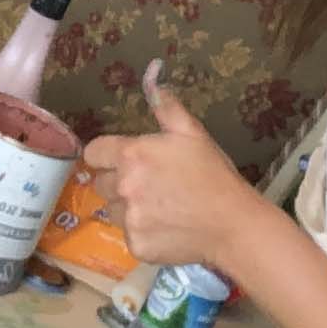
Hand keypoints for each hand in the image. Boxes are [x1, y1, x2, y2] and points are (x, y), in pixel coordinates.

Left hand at [80, 88, 281, 276]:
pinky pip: (129, 235)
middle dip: (118, 182)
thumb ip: (167, 108)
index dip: (106, 156)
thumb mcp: (193, 134)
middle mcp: (123, 187)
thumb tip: (152, 82)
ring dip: (128, 208)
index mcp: (132, 156)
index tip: (121, 161)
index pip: (93, 153)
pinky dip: (143, 232)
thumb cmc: (213, 174)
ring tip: (160, 207)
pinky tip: (166, 227)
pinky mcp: (136, 245)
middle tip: (149, 185)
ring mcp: (129, 219)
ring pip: (113, 210)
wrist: (233, 223)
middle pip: (100, 183)